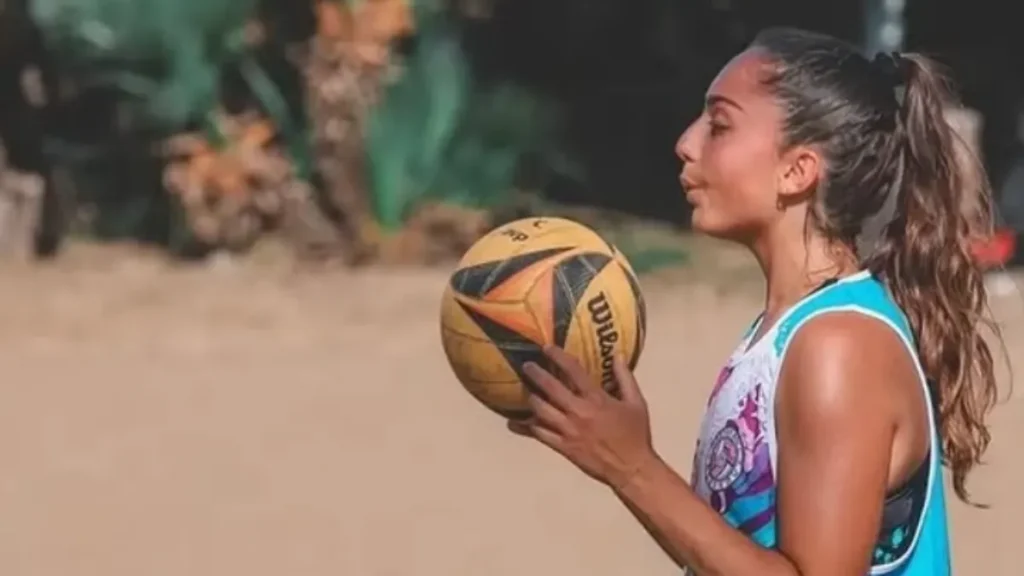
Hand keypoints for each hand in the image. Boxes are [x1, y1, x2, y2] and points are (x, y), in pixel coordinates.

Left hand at [509, 346, 658, 490]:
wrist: (631, 469)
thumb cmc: (636, 434)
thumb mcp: (637, 403)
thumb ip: (625, 378)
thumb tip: (616, 355)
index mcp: (596, 399)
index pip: (573, 371)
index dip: (558, 356)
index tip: (546, 348)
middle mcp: (578, 412)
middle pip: (550, 388)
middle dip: (536, 374)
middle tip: (527, 366)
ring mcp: (568, 430)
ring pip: (541, 410)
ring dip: (531, 398)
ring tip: (526, 391)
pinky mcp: (563, 447)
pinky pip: (539, 434)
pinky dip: (525, 427)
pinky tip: (515, 422)